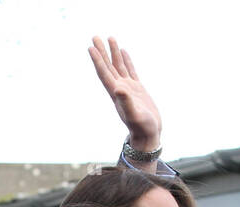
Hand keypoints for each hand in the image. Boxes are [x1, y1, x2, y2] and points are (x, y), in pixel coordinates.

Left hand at [89, 36, 160, 156]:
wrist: (148, 135)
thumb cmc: (142, 127)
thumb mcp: (135, 115)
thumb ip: (126, 102)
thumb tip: (118, 88)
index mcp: (116, 93)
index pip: (104, 73)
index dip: (97, 60)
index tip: (91, 47)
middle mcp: (120, 89)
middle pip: (108, 67)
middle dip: (102, 52)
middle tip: (95, 36)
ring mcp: (128, 88)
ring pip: (119, 66)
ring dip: (113, 53)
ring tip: (110, 38)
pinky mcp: (138, 90)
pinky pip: (130, 71)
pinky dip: (126, 61)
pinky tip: (123, 51)